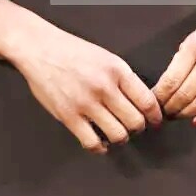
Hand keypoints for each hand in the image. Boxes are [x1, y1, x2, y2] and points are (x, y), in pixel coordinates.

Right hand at [15, 21, 163, 154]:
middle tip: (134, 126)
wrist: (40, 48)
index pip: (147, 101)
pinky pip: (92, 143)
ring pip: (118, 135)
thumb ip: (123, 78)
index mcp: (117, 70)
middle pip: (136, 122)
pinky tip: (99, 141)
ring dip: (120, 138)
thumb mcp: (105, 57)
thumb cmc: (73, 51)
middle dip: (138, 128)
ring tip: (116, 132)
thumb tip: (141, 102)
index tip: (155, 122)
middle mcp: (104, 87)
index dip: (155, 116)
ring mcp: (86, 103)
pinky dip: (100, 147)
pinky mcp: (68, 116)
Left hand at [151, 12, 195, 125]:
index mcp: (195, 44)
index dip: (160, 97)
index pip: (171, 79)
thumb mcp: (195, 37)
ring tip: (178, 116)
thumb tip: (165, 87)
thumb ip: (182, 59)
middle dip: (171, 108)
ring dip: (186, 114)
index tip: (155, 104)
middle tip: (165, 114)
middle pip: (185, 94)